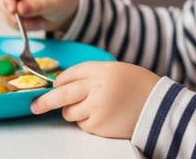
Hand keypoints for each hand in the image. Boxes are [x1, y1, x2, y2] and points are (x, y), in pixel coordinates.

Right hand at [0, 0, 78, 31]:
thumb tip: (19, 9)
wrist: (68, 11)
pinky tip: (37, 24)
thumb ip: (37, 5)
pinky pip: (11, 22)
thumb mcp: (54, 1)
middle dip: (10, 13)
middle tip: (22, 23)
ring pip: (5, 12)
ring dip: (19, 22)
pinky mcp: (18, 12)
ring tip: (39, 22)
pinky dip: (22, 27)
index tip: (12, 10)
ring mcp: (18, 0)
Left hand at [31, 61, 160, 138]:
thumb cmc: (140, 87)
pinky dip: (88, 122)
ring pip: (70, 112)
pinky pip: (83, 125)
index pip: (71, 74)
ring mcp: (97, 107)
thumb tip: (66, 84)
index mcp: (102, 70)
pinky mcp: (99, 126)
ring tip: (95, 108)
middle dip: (45, 101)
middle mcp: (97, 87)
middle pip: (62, 94)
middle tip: (35, 106)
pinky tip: (105, 117)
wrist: (161, 107)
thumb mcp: (117, 71)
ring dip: (74, 112)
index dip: (60, 81)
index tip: (53, 86)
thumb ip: (94, 75)